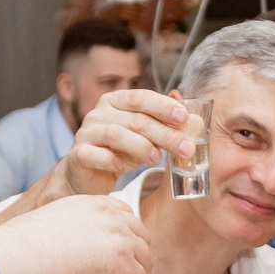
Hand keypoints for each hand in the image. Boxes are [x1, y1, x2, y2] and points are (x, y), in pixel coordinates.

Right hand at [0, 193, 152, 273]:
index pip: (124, 216)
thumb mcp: (51, 225)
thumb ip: (71, 231)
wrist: (20, 261)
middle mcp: (111, 216)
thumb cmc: (24, 250)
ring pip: (144, 261)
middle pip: (141, 237)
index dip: (124, 238)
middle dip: (134, 258)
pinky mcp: (123, 265)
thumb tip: (70, 251)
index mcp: (93, 203)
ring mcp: (121, 239)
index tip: (115, 256)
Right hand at [63, 89, 193, 196]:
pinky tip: (122, 166)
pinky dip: (110, 160)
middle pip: (136, 119)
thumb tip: (196, 121)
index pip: (141, 97)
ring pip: (116, 134)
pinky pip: (94, 154)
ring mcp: (86, 132)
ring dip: (140, 146)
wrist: (88, 176)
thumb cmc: (120, 153)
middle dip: (165, 134)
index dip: (164, 106)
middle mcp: (99, 113)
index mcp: (116, 101)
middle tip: (186, 149)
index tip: (184, 118)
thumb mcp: (146, 138)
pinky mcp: (78, 154)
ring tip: (156, 158)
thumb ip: (167, 127)